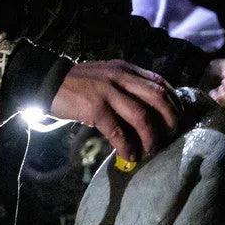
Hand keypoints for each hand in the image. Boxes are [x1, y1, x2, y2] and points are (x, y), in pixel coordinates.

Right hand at [50, 60, 181, 161]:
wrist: (47, 81)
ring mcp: (108, 91)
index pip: (159, 82)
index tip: (177, 116)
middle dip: (170, 118)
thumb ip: (125, 86)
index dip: (173, 100)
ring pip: (141, 116)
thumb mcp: (105, 76)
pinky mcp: (94, 107)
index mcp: (125, 69)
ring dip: (150, 137)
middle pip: (157, 97)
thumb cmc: (77, 83)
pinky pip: (117, 131)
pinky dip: (127, 146)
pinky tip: (129, 155)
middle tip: (170, 134)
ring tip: (150, 150)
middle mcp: (120, 77)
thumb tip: (146, 111)